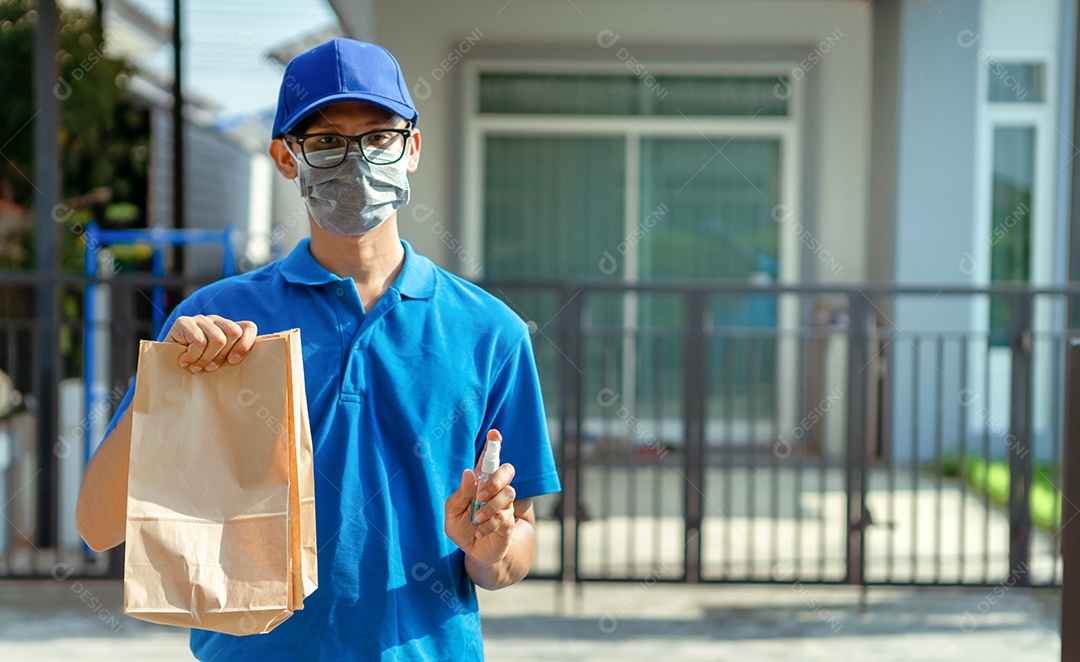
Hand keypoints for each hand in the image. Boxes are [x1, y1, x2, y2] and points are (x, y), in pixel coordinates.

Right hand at [164, 314, 257, 372]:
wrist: (164, 365)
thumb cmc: (196, 366)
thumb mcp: (218, 362)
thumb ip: (233, 358)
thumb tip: (256, 369)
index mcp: (228, 328)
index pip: (248, 327)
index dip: (245, 345)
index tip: (233, 362)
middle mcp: (216, 320)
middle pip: (234, 333)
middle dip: (223, 355)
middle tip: (209, 368)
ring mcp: (200, 319)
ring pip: (218, 338)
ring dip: (206, 358)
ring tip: (196, 367)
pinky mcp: (183, 322)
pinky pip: (199, 340)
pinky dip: (193, 356)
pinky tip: (184, 361)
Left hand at [444, 430, 516, 566]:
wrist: (474, 554)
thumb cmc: (462, 528)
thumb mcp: (452, 512)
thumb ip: (460, 493)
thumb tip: (469, 473)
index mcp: (480, 482)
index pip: (489, 459)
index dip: (494, 444)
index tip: (494, 433)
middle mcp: (496, 490)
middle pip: (507, 470)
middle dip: (495, 480)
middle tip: (480, 495)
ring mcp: (505, 506)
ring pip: (508, 494)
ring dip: (490, 507)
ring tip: (476, 519)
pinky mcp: (510, 523)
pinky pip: (505, 517)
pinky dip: (490, 525)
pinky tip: (480, 531)